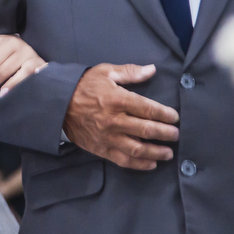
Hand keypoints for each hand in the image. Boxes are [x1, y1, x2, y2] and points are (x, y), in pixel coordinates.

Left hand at [0, 35, 48, 98]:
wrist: (28, 52)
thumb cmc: (6, 49)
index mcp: (9, 41)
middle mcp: (22, 47)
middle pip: (3, 69)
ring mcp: (32, 57)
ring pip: (18, 73)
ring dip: (6, 86)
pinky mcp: (40, 66)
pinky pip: (29, 77)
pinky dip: (19, 85)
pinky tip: (11, 92)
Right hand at [62, 63, 179, 170]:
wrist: (57, 104)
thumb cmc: (83, 86)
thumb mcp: (105, 72)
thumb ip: (130, 72)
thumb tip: (152, 69)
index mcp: (117, 99)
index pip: (148, 109)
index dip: (165, 114)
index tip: (175, 117)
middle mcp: (114, 120)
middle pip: (146, 130)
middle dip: (165, 134)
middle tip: (176, 135)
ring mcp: (107, 137)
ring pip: (137, 149)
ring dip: (156, 152)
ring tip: (168, 153)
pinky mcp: (101, 149)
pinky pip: (123, 160)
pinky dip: (139, 164)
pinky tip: (151, 163)